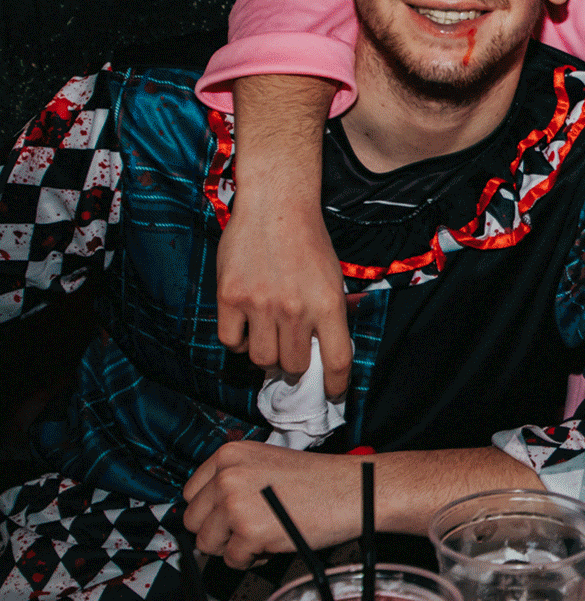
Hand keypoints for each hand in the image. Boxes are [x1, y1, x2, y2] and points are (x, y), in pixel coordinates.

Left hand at [181, 442, 363, 568]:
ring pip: (207, 543)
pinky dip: (252, 559)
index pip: (191, 493)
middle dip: (218, 531)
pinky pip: (232, 560)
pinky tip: (275, 541)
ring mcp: (235, 504)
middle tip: (249, 527)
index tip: (225, 515)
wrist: (354, 489)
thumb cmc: (319, 479)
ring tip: (264, 533)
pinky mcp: (248, 532)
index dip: (209, 510)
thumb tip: (208, 508)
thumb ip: (234, 478)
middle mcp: (227, 476)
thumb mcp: (266, 463)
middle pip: (193, 521)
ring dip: (233, 546)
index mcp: (230, 455)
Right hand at [218, 75, 351, 396]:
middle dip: (294, 366)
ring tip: (267, 335)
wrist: (276, 206)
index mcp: (329, 305)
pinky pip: (230, 341)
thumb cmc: (308, 242)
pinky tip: (244, 324)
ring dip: (264, 354)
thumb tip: (326, 356)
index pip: (338, 362)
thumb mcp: (333, 278)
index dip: (336, 386)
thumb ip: (329, 315)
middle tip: (289, 353)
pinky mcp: (230, 298)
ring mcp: (261, 305)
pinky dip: (237, 340)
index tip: (333, 395)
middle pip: (294, 366)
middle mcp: (296, 309)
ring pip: (260, 359)